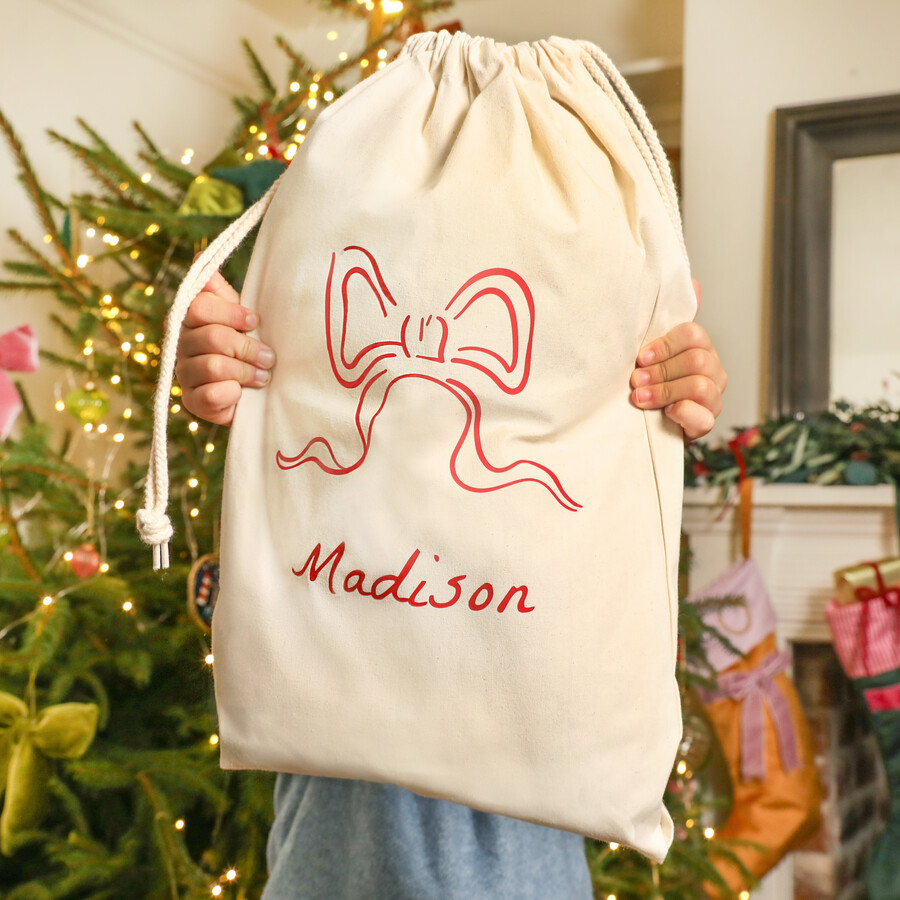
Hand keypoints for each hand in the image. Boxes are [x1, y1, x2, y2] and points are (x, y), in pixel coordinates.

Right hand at [174, 271, 275, 425]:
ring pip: (215, 366)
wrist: (252, 391)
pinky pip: (212, 395)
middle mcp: (180, 344)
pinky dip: (234, 394)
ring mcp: (184, 374)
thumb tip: (200, 259)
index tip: (255, 322)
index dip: (231, 313)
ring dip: (247, 372)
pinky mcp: (192, 402)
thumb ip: (220, 292)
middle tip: (269, 358)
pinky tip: (243, 394)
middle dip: (248, 348)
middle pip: (213, 337)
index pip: (200, 307)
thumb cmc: (245, 347)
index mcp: (189, 319)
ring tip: (263, 376)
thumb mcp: (238, 316)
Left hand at [630, 292, 726, 441]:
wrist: (647, 423)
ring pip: (700, 386)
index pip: (694, 335)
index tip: (640, 357)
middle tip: (634, 379)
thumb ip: (666, 323)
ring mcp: (713, 399)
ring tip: (639, 398)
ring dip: (665, 391)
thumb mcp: (654, 353)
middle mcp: (713, 372)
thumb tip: (693, 283)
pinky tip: (666, 413)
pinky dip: (683, 413)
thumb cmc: (651, 383)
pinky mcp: (705, 424)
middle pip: (696, 360)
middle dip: (661, 370)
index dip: (665, 345)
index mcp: (701, 349)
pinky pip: (704, 418)